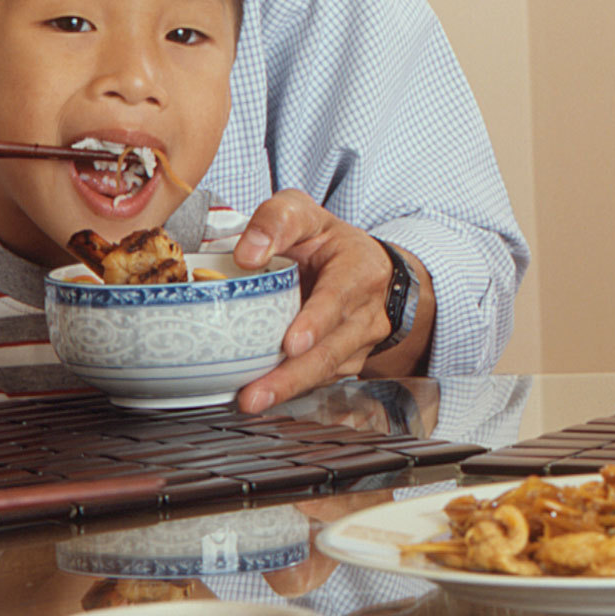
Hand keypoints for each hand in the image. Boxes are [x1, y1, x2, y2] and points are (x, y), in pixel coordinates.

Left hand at [233, 193, 404, 411]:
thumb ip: (275, 222)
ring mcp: (359, 342)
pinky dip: (292, 390)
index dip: (316, 322)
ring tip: (251, 400)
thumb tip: (246, 255)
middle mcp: (365, 311)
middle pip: (331, 350)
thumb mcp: (305, 214)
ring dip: (288, 389)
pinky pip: (321, 380)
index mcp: (359, 270)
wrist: (368, 267)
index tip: (291, 344)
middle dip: (293, 376)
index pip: (339, 298)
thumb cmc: (328, 242)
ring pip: (326, 371)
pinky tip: (264, 396)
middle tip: (255, 393)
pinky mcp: (347, 362)